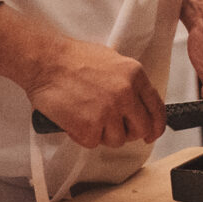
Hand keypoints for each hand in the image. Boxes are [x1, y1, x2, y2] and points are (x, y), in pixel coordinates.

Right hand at [22, 35, 162, 148]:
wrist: (45, 61)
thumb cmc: (71, 58)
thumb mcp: (111, 60)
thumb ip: (128, 81)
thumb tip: (136, 103)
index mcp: (134, 75)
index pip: (157, 108)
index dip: (156, 126)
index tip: (151, 133)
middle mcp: (126, 94)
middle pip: (141, 129)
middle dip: (129, 133)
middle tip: (114, 128)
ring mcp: (109, 111)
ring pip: (117, 140)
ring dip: (103, 134)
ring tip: (87, 116)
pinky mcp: (90, 126)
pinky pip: (93, 143)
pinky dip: (82, 135)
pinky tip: (74, 119)